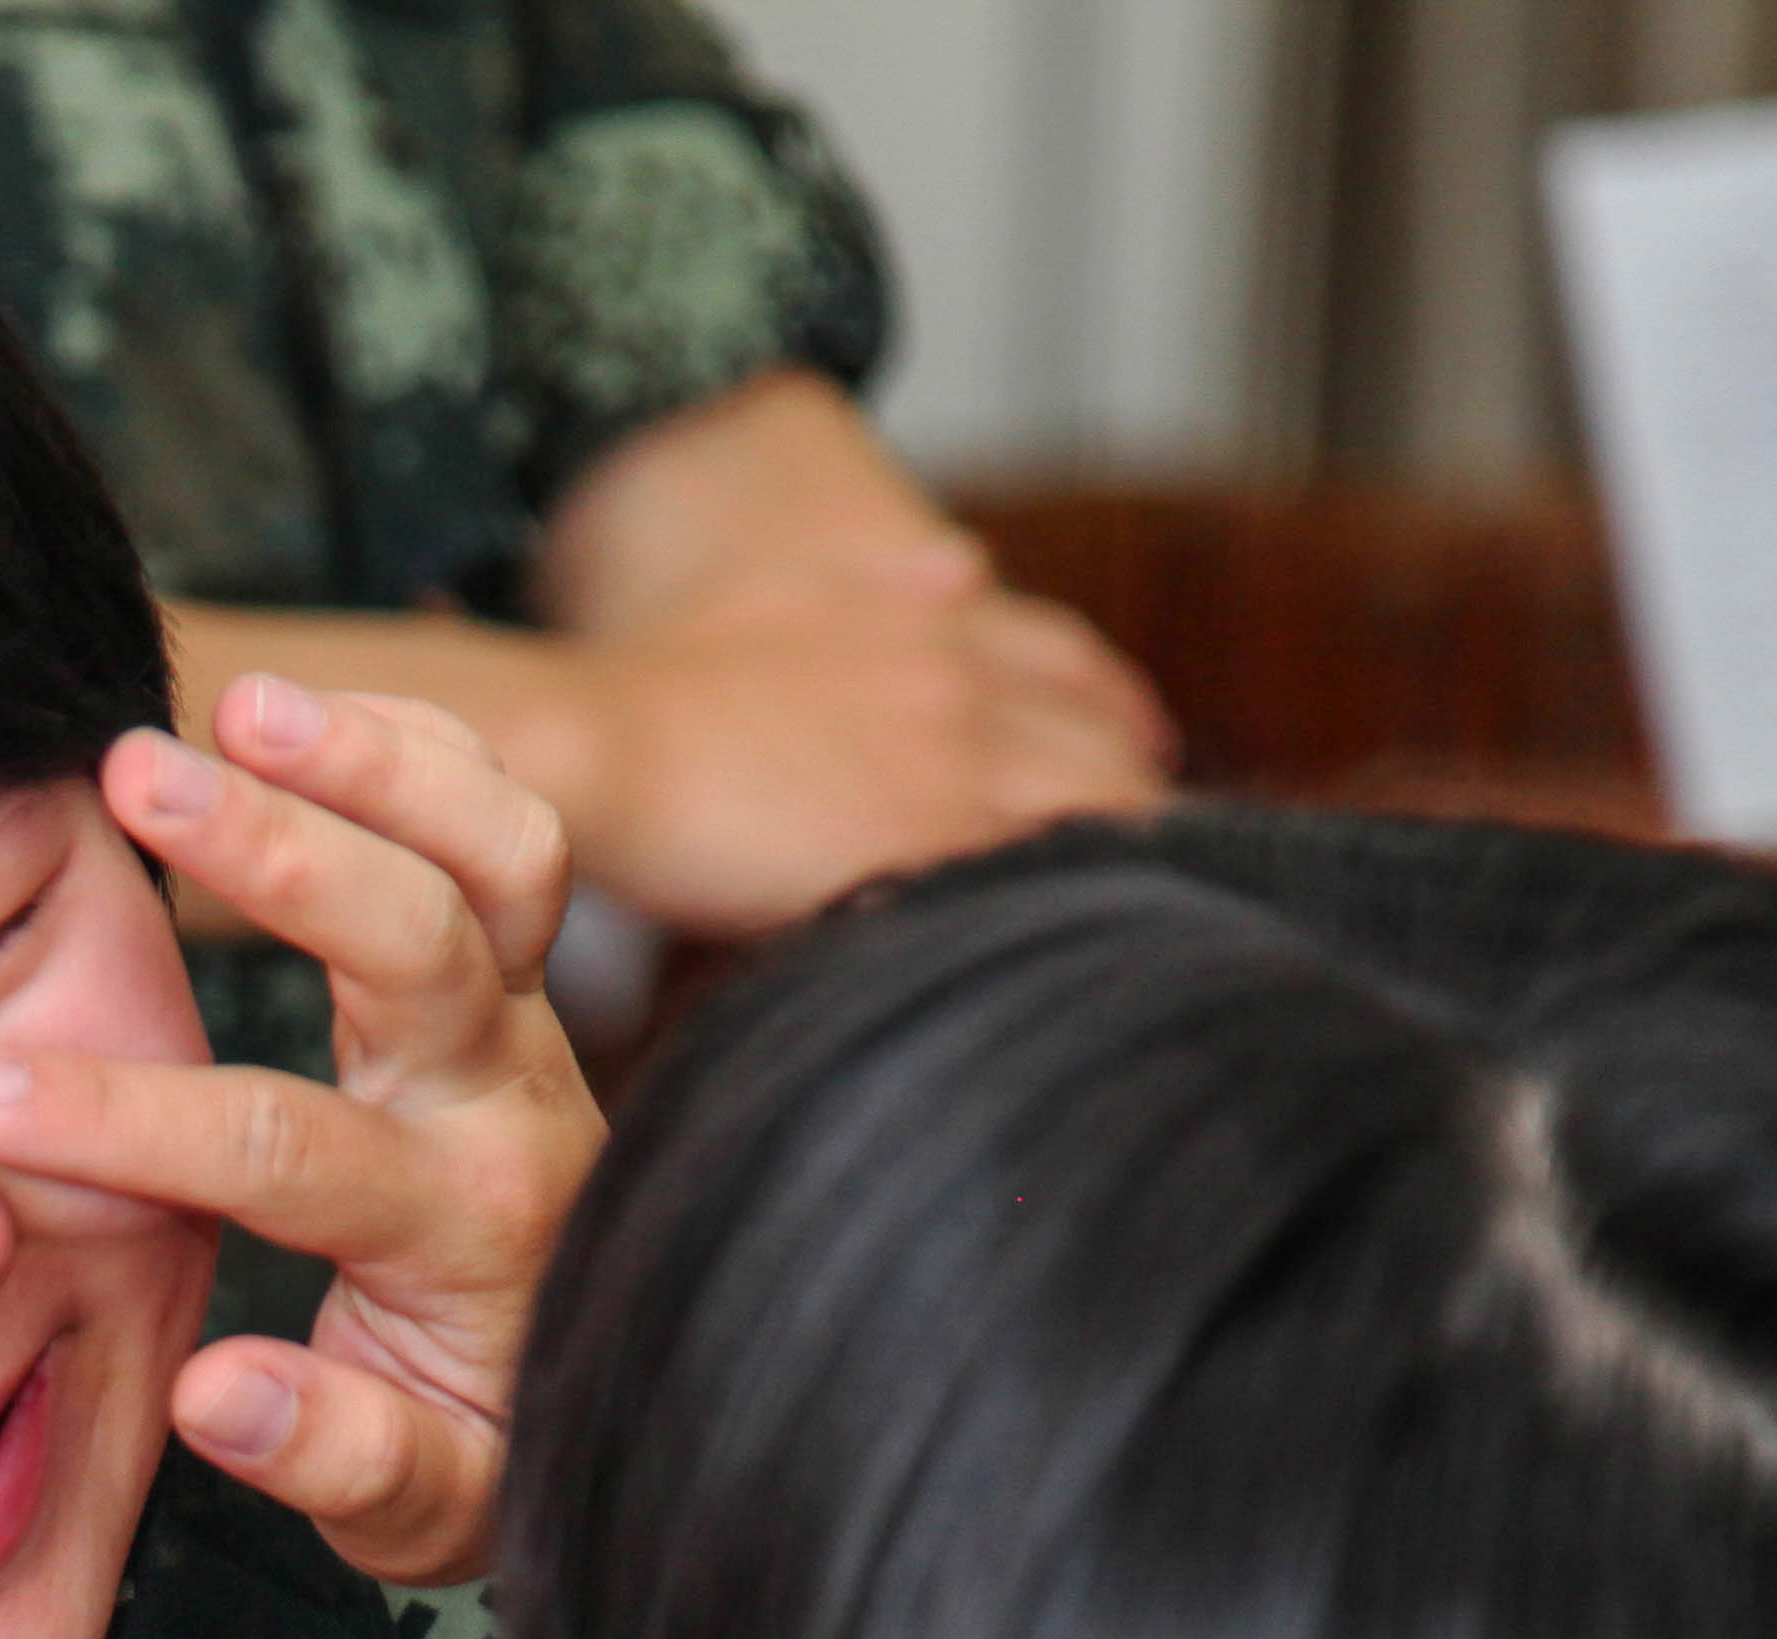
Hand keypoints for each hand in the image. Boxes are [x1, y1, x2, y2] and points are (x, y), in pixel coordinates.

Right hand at [0, 671, 599, 1586]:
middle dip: (275, 854)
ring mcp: (533, 1025)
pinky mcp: (529, 976)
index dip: (120, 1119)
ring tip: (232, 700)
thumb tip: (214, 1394)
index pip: (282, 1151)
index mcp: (467, 1233)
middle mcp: (515, 1105)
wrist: (626, 1395)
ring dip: (373, 757)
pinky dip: (413, 748)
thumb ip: (339, 1460)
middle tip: (130, 780)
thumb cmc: (492, 1455)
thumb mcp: (426, 1513)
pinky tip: (289, 715)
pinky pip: (502, 826)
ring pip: (503, 850)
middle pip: (423, 940)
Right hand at [557, 532, 1167, 938]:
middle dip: (1139, 783)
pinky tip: (1102, 942)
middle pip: (1096, 732)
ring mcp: (949, 758)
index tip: (1145, 737)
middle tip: (1173, 839)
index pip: (1060, 655)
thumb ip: (881, 581)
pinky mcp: (924, 838)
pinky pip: (1038, 873)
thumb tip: (967, 559)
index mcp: (923, 618)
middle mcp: (957, 677)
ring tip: (1162, 906)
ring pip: (1093, 801)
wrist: (602, 741)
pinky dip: (1078, 901)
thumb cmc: (658, 685)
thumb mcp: (780, 589)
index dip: (1112, 699)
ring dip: (1134, 848)